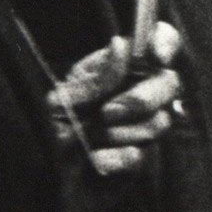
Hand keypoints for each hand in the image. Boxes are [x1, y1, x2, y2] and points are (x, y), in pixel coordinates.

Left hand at [55, 22, 184, 177]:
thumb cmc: (52, 124)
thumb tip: (121, 46)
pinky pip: (140, 154)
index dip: (164, 42)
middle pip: (170, 83)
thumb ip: (96, 78)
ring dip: (120, 131)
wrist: (42, 170)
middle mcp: (140, 91)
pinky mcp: (139, 158)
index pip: (161, 40)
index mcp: (122, 67)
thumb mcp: (65, 96)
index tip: (156, 56)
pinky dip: (115, 157)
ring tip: (91, 137)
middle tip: (108, 112)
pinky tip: (96, 159)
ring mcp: (143, 125)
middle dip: (142, 99)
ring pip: (158, 121)